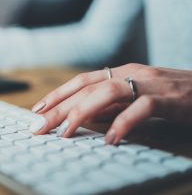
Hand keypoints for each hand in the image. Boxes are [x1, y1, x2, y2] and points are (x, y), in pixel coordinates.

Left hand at [30, 63, 191, 144]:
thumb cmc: (172, 94)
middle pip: (86, 88)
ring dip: (82, 113)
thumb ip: (113, 104)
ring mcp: (148, 83)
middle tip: (39, 126)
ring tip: (65, 132)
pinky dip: (123, 123)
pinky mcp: (169, 97)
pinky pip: (141, 108)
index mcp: (121, 71)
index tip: (37, 109)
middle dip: (59, 108)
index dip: (57, 94)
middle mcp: (130, 73)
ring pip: (106, 92)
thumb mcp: (136, 96)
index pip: (81, 81)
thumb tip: (87, 116)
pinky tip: (110, 139)